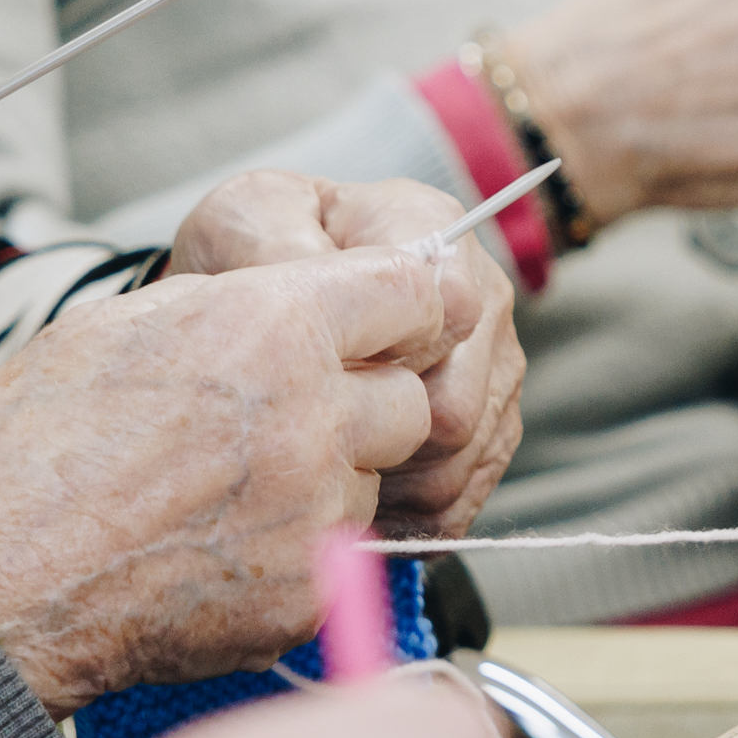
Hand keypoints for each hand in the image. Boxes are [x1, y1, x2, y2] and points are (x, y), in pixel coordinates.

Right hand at [0, 246, 476, 704]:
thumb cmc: (22, 452)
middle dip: (364, 407)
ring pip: (371, 484)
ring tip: (223, 496)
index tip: (381, 327)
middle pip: (408, 402)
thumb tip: (284, 299)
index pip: (414, 293)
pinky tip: (212, 554)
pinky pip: (336, 561)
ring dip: (327, 484)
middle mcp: (313, 416)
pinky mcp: (310, 594)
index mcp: (270, 327)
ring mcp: (317, 514)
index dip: (397, 310)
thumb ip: (226, 309)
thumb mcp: (113, 328)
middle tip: (282, 424)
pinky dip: (292, 558)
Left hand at [160, 170, 525, 538]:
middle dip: (374, 437)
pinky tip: (346, 505)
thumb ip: (273, 240)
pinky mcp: (485, 437)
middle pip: (457, 405)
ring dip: (385, 484)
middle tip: (303, 442)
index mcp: (434, 233)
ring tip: (316, 474)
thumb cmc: (260, 252)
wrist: (268, 299)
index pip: (448, 307)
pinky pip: (458, 503)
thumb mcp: (247, 218)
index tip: (325, 368)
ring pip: (459, 463)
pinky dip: (400, 519)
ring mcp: (491, 374)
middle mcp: (482, 301)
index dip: (385, 353)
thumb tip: (312, 281)